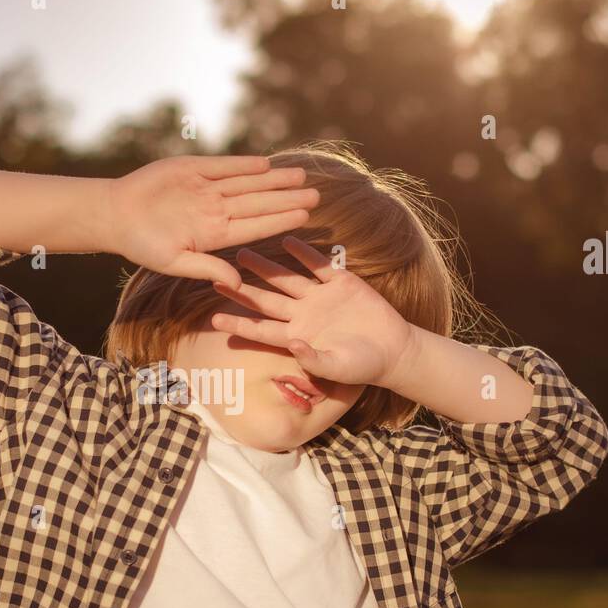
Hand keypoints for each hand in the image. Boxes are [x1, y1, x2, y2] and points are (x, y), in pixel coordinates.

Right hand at [103, 155, 318, 285]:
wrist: (115, 214)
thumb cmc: (142, 244)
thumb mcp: (175, 262)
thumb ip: (207, 268)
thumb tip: (236, 282)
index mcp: (214, 235)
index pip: (256, 227)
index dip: (280, 220)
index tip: (305, 217)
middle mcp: (215, 210)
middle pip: (258, 203)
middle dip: (287, 198)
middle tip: (316, 194)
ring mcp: (205, 189)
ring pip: (247, 183)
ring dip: (274, 179)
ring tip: (300, 175)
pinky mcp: (192, 169)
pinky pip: (223, 166)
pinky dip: (244, 165)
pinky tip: (266, 164)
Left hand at [210, 236, 418, 387]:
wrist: (393, 350)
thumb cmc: (362, 366)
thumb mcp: (338, 368)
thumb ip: (314, 359)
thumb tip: (292, 344)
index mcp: (297, 337)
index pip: (262, 330)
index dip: (238, 325)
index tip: (214, 320)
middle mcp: (303, 315)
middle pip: (266, 300)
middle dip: (241, 290)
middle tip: (215, 278)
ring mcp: (320, 297)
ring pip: (287, 278)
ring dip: (265, 267)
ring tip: (242, 253)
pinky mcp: (341, 282)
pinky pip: (319, 265)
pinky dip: (305, 252)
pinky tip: (288, 239)